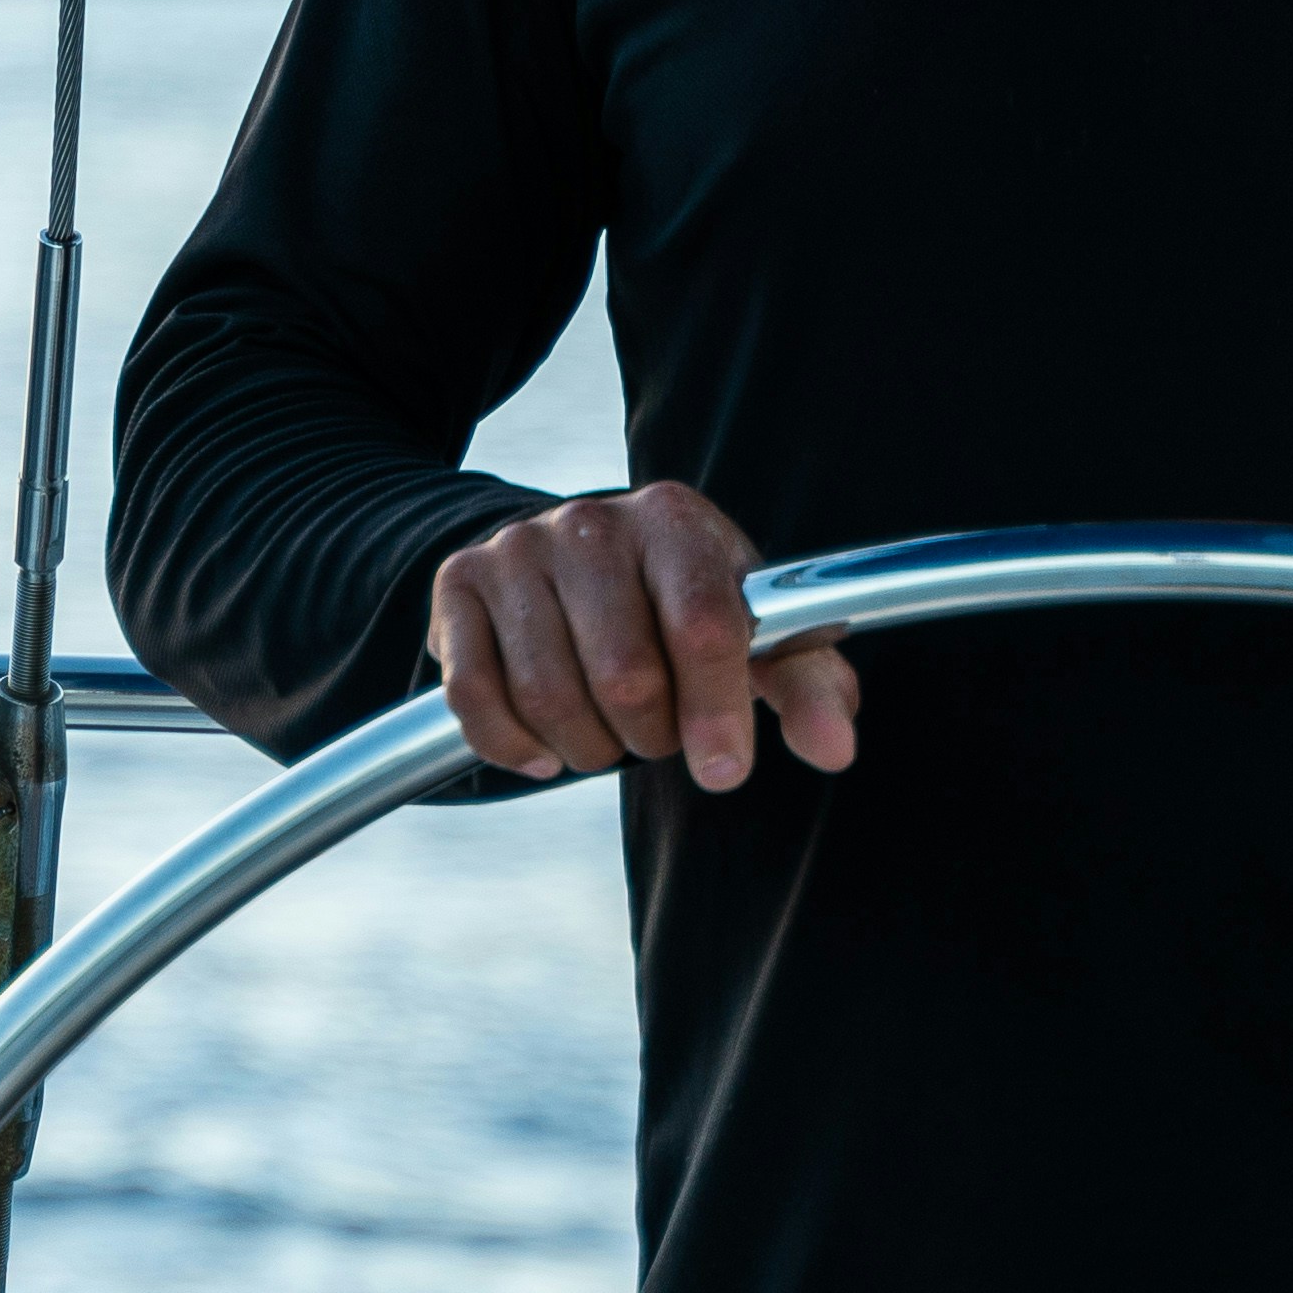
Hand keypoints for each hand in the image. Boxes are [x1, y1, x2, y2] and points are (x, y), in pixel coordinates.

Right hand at [426, 483, 859, 792]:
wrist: (576, 564)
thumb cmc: (681, 609)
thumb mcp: (755, 636)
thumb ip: (806, 687)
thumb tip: (834, 748)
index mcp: (675, 522)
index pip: (701, 623)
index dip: (715, 709)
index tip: (723, 770)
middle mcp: (591, 522)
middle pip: (625, 675)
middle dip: (652, 736)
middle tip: (660, 734)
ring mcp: (517, 549)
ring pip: (548, 695)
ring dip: (588, 748)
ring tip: (609, 735)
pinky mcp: (458, 584)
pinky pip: (474, 698)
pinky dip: (513, 747)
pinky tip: (544, 749)